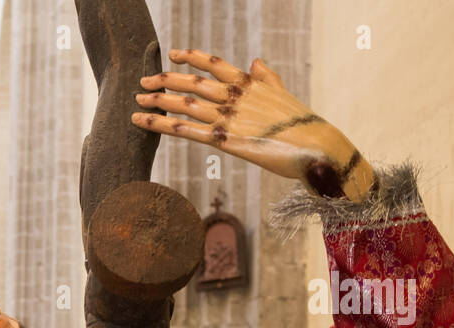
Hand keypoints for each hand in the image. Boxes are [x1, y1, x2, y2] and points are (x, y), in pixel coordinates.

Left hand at [134, 49, 374, 200]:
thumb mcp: (282, 93)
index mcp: (249, 83)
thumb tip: (254, 61)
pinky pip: (191, 132)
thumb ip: (265, 77)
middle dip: (165, 80)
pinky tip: (150, 124)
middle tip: (143, 81)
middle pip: (193, 83)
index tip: (172, 54)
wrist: (316, 147)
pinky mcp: (228, 141)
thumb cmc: (301, 124)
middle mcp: (236, 97)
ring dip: (160, 103)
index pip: (215, 64)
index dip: (191, 58)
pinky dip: (169, 127)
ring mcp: (231, 118)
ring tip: (138, 102)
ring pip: (187, 105)